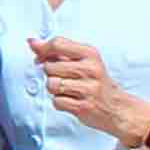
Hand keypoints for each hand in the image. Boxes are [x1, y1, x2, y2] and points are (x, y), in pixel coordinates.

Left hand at [28, 36, 145, 140]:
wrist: (116, 107)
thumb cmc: (96, 82)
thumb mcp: (82, 60)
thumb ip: (58, 51)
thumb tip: (32, 42)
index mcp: (90, 54)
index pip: (57, 44)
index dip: (42, 50)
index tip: (40, 58)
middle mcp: (90, 69)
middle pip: (50, 67)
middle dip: (51, 74)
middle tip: (64, 78)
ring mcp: (88, 88)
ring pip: (51, 84)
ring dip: (54, 89)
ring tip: (68, 90)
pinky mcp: (83, 106)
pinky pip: (56, 101)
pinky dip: (60, 102)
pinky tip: (72, 100)